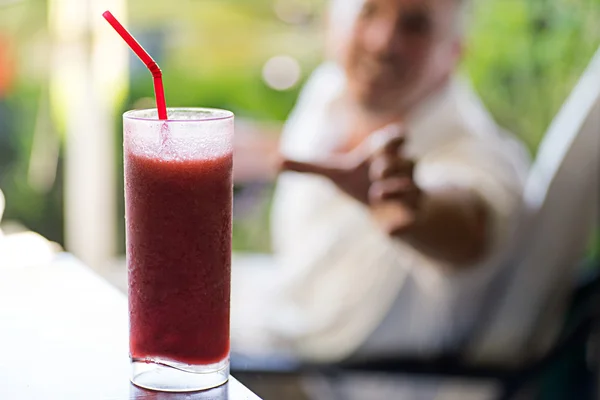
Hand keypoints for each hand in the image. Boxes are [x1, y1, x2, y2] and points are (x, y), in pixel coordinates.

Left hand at [280, 124, 421, 232]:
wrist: (386, 209)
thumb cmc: (359, 181)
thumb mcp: (333, 173)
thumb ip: (305, 166)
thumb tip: (273, 161)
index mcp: (383, 155)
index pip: (398, 137)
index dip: (394, 139)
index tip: (377, 147)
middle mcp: (401, 171)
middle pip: (406, 160)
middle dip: (389, 165)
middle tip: (374, 172)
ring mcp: (409, 193)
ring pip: (412, 187)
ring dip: (395, 188)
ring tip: (375, 194)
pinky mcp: (411, 216)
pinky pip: (413, 220)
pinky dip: (401, 225)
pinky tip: (388, 230)